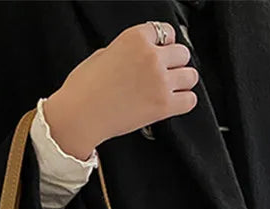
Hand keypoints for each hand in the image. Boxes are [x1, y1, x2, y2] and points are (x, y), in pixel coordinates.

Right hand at [44, 20, 197, 157]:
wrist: (80, 116)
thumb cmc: (83, 89)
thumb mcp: (102, 55)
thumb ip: (125, 52)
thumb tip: (135, 58)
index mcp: (135, 38)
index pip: (166, 32)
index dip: (164, 44)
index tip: (162, 52)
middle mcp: (151, 56)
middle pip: (182, 53)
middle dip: (175, 63)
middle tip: (166, 73)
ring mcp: (160, 81)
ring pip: (190, 76)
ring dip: (183, 82)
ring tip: (172, 89)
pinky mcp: (163, 105)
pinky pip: (190, 100)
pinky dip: (184, 102)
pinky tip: (174, 103)